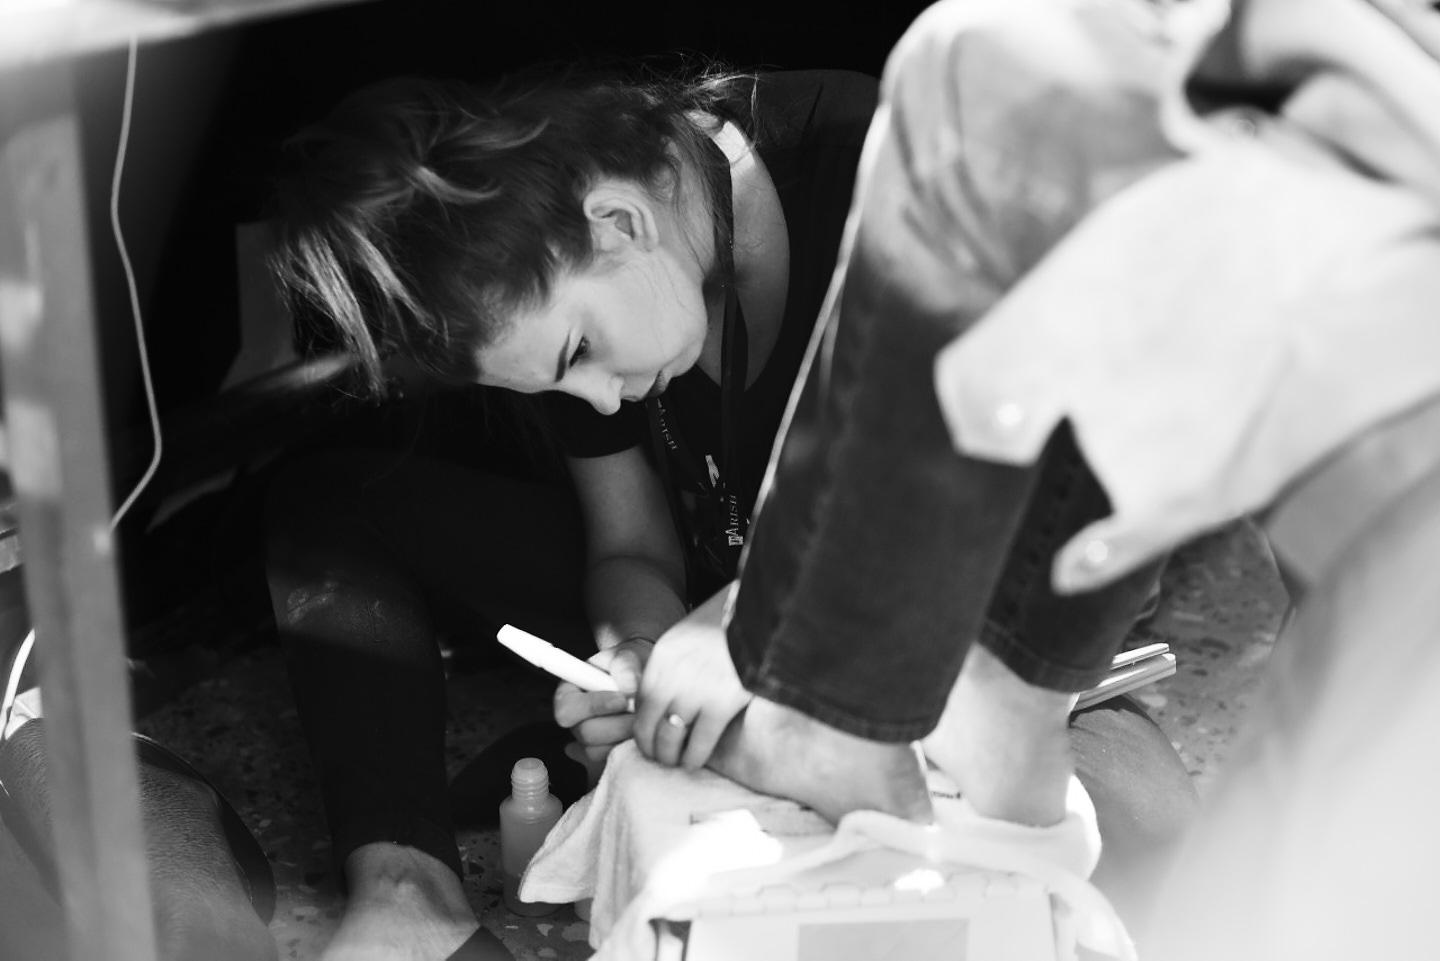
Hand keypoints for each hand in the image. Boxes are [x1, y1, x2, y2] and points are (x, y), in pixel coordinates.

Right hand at [552, 637, 651, 763]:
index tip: (621, 699)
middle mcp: (577, 718)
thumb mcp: (629, 654)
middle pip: (585, 733)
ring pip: (599, 750)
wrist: (649, 678)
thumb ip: (625, 666)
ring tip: (642, 717)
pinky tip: (640, 730)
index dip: (593, 706)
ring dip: (626, 735)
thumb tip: (627, 689)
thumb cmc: (634, 664)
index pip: (566, 708)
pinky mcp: (607, 753)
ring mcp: (591, 739)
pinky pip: (613, 759)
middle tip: (639, 711)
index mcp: (571, 692)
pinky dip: (630, 747)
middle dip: (617, 724)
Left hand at [633, 584, 752, 770]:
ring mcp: (697, 689)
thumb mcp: (694, 633)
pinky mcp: (723, 702)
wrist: (766, 609)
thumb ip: (679, 660)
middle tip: (659, 758)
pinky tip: (695, 763)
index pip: (641, 699)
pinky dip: (695, 756)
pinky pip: (700, 741)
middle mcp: (674, 674)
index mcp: (664, 655)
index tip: (648, 736)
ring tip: (677, 764)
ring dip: (670, 756)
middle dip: (651, 746)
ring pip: (671, 736)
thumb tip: (671, 690)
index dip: (642, 723)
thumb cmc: (733, 620)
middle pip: (649, 722)